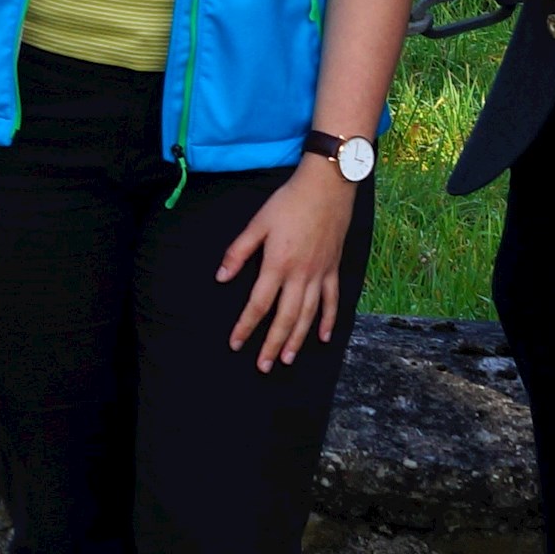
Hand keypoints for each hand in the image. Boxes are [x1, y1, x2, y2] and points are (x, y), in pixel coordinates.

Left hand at [219, 159, 359, 369]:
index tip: (236, 344)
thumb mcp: (258, 223)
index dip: (245, 326)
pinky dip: (328, 321)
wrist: (327, 187)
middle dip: (271, 344)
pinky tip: (323, 337)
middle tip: (263, 366)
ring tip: (286, 359)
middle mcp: (300, 275)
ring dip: (297, 340)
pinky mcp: (333, 269)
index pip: (258, 304)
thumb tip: (220, 276)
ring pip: (308, 315)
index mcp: (277, 265)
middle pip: (285, 318)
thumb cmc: (289, 203)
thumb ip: (239, 251)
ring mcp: (320, 274)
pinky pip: (332, 301)